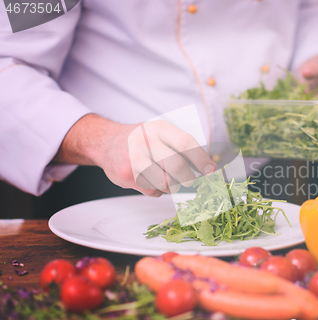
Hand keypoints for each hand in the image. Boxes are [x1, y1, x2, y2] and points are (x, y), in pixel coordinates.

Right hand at [54, 114, 212, 196]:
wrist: (105, 143)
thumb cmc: (142, 140)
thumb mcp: (161, 133)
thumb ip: (183, 146)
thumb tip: (210, 165)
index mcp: (159, 128)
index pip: (186, 143)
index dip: (201, 158)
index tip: (210, 169)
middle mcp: (146, 141)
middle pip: (177, 166)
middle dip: (188, 177)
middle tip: (190, 179)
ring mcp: (135, 159)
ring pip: (166, 183)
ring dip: (173, 186)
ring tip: (169, 178)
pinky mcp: (128, 176)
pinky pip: (153, 191)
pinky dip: (158, 189)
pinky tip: (151, 179)